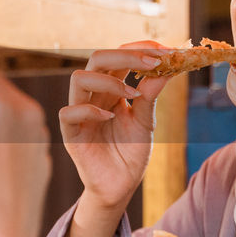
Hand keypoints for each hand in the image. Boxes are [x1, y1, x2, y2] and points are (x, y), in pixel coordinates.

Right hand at [60, 42, 170, 210]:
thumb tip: (166, 68)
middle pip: (97, 59)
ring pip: (79, 79)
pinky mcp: (71, 135)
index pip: (119, 57)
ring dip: (108, 81)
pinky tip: (110, 117)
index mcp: (110, 88)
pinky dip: (89, 110)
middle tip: (154, 62)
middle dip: (125, 56)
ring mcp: (79, 113)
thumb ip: (151, 95)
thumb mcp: (145, 121)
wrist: (120, 187)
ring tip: (133, 94)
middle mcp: (93, 95)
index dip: (140, 50)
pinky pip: (69, 113)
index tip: (166, 51)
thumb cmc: (130, 153)